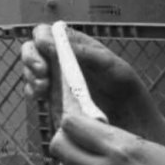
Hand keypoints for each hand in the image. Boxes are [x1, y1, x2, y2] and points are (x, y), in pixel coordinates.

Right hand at [22, 24, 164, 144]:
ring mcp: (57, 82)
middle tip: (41, 72)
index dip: (43, 37)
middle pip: (34, 49)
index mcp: (79, 48)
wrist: (134, 132)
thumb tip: (56, 41)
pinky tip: (40, 96)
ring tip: (43, 88)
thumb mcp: (115, 69)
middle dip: (31, 57)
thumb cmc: (130, 96)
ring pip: (31, 70)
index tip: (45, 49)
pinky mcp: (53, 102)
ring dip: (30, 75)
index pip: (51, 33)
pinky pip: (33, 91)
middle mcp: (65, 62)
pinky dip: (31, 91)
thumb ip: (87, 53)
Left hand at [51, 114, 164, 164]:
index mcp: (123, 149)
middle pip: (59, 147)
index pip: (72, 124)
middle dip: (68, 139)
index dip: (76, 120)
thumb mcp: (160, 151)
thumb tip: (97, 135)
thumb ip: (124, 143)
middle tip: (82, 140)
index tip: (83, 121)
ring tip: (91, 164)